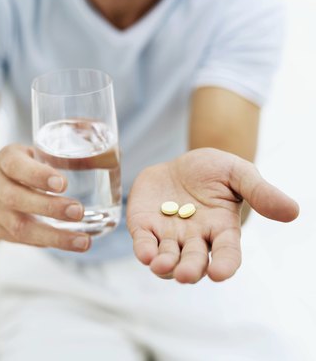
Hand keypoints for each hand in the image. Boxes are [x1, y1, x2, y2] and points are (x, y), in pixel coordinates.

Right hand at [0, 144, 90, 250]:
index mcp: (6, 159)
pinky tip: (71, 243)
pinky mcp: (1, 230)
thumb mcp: (40, 152)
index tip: (63, 184)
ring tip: (83, 241)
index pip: (15, 165)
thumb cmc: (32, 165)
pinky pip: (23, 241)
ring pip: (19, 227)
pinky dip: (49, 242)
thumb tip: (114, 154)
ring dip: (54, 235)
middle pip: (15, 198)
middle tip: (79, 212)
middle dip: (49, 208)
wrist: (0, 185)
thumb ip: (67, 152)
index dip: (37, 175)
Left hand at [127, 148, 298, 283]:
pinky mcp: (145, 226)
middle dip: (190, 269)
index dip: (224, 265)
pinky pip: (144, 242)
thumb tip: (293, 211)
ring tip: (160, 265)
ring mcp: (169, 235)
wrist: (181, 163)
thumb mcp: (238, 173)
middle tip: (186, 274)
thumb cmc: (212, 170)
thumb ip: (260, 192)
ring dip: (164, 265)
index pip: (226, 253)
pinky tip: (145, 253)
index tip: (220, 273)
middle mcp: (195, 238)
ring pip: (167, 258)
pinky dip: (144, 250)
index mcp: (221, 229)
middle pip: (194, 261)